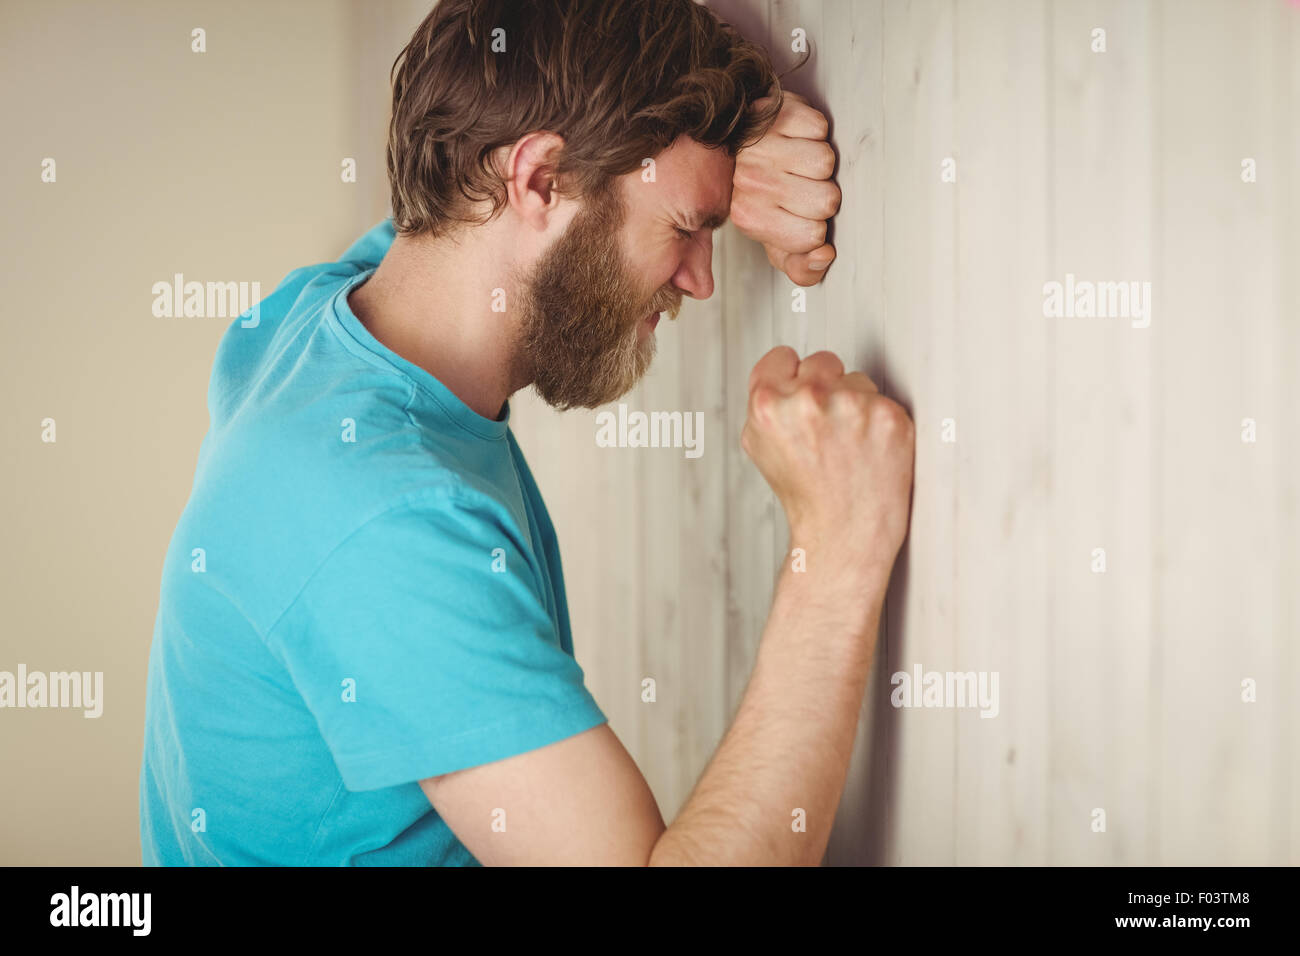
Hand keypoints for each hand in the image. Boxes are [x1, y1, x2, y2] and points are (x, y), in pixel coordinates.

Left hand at [731, 91, 841, 285]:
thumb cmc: (757, 192)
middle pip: (826, 200)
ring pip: (825, 162)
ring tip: (796, 161)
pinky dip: (814, 131)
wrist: (732, 143)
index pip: (814, 236)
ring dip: (817, 161)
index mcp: (751, 218)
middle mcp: (752, 183)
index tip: (798, 214)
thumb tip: (824, 257)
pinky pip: (819, 127)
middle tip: (799, 185)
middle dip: (820, 193)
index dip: (815, 225)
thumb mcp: (774, 240)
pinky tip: (795, 137)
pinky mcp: (773, 113)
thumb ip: (799, 266)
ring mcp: (761, 146)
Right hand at [741, 347, 913, 582]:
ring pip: (856, 380)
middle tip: (826, 427)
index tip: (798, 397)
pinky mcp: (889, 417)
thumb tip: (780, 371)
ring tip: (847, 444)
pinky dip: (879, 423)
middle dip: (824, 386)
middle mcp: (808, 399)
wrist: (844, 533)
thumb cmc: (804, 494)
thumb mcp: (759, 446)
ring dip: (854, 404)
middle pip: (822, 361)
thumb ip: (764, 403)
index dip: (790, 378)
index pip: (782, 356)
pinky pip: (883, 400)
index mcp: (768, 403)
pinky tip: (869, 450)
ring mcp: (852, 406)